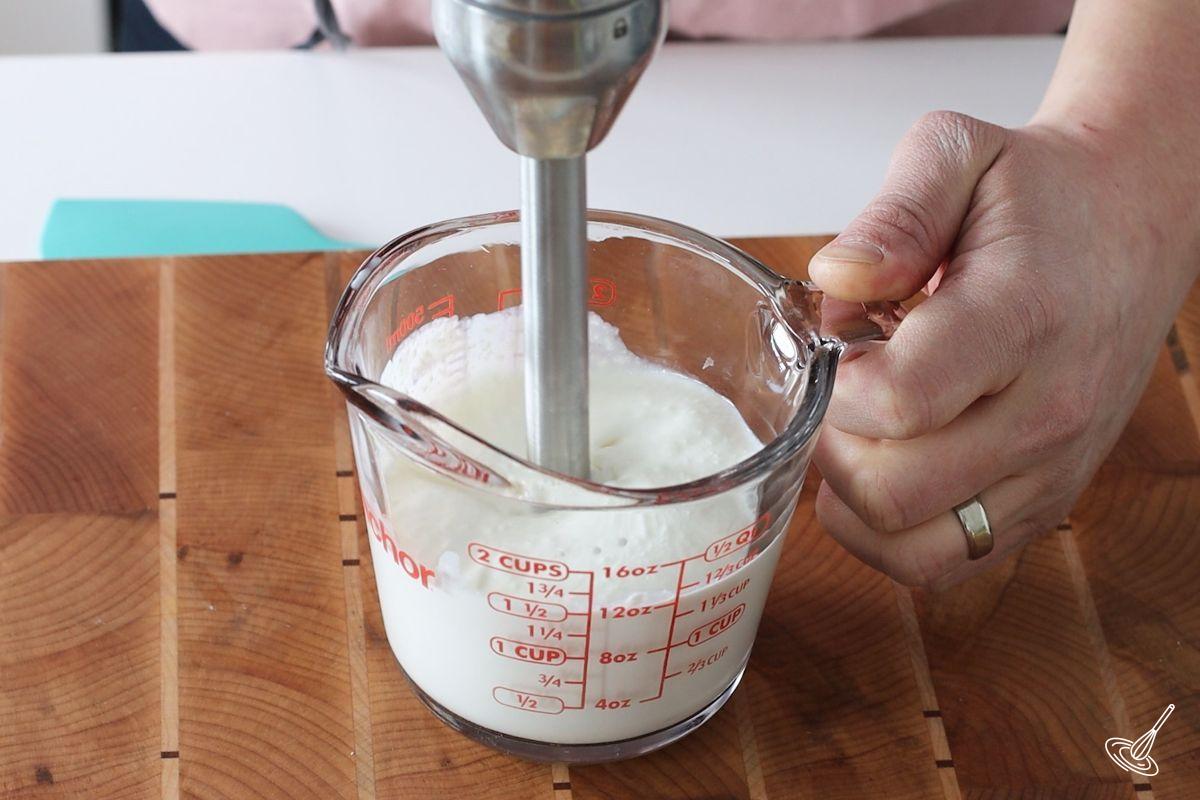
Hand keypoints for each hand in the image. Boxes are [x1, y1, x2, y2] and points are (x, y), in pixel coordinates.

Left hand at [807, 110, 1198, 588]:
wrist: (1132, 222)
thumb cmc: (1040, 194)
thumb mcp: (959, 153)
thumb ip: (893, 215)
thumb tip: (835, 281)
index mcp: (1017, 318)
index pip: (896, 402)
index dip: (831, 386)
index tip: (832, 346)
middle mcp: (1045, 411)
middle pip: (891, 493)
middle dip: (831, 446)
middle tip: (838, 391)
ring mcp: (1051, 469)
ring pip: (915, 550)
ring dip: (854, 503)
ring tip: (857, 435)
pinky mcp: (1046, 503)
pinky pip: (947, 565)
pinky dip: (891, 537)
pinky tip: (883, 471)